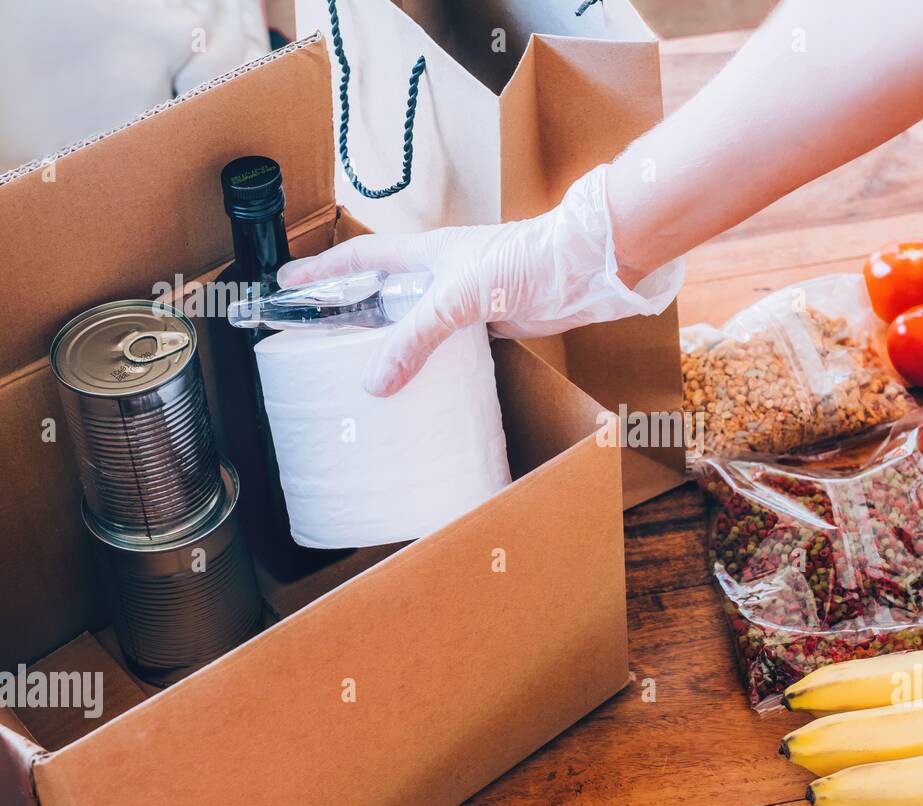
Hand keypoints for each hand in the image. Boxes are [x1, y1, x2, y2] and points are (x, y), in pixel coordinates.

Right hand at [278, 164, 682, 395]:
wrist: (582, 269)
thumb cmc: (524, 261)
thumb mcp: (458, 296)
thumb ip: (415, 338)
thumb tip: (375, 381)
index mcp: (425, 254)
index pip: (360, 258)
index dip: (322, 269)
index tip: (287, 280)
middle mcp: (441, 274)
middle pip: (383, 291)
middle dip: (350, 308)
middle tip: (316, 332)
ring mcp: (466, 299)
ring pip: (415, 321)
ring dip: (391, 340)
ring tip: (360, 367)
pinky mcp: (490, 323)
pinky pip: (447, 344)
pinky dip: (429, 360)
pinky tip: (419, 381)